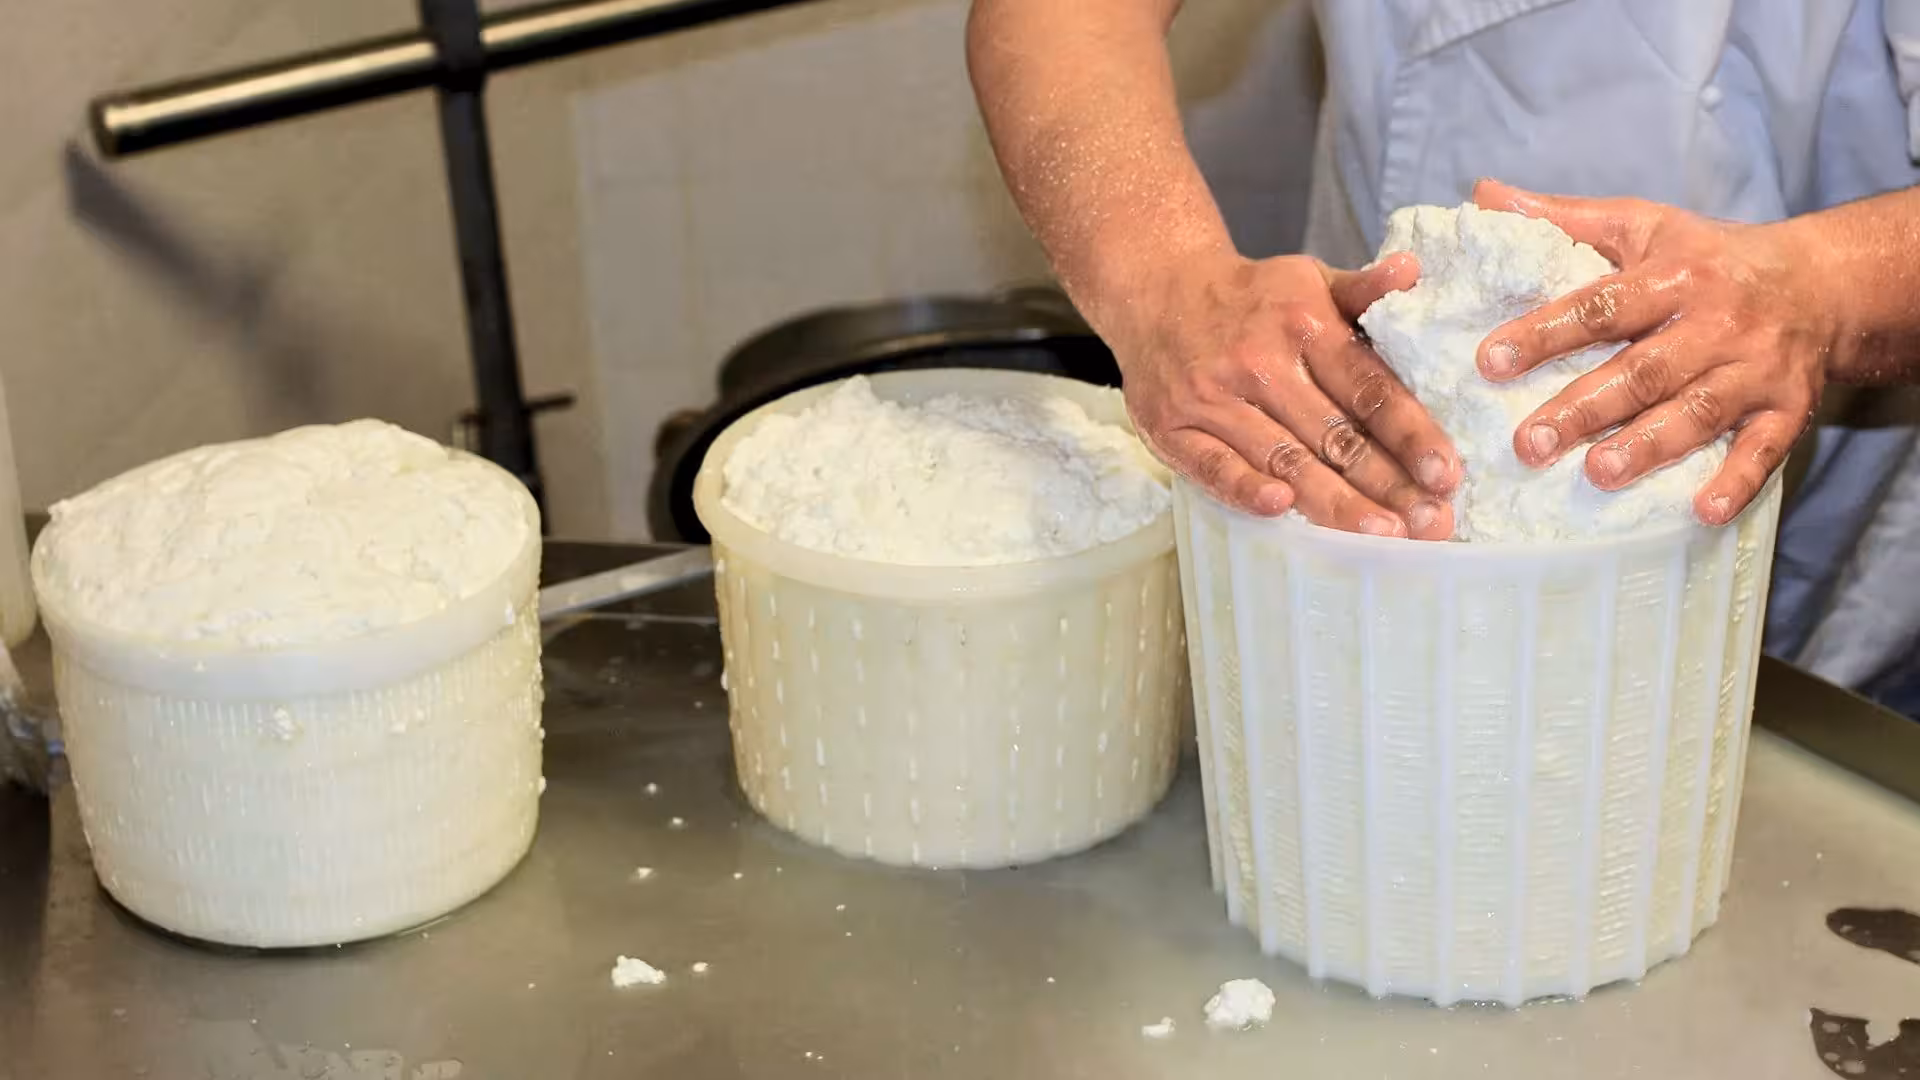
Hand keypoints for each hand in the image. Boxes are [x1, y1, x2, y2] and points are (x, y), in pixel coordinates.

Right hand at [1110, 252, 1461, 538]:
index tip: (1446, 475)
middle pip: (1334, 434)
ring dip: (1334, 501)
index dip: (1410, 433)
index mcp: (1304, 324)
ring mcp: (1212, 397)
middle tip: (1431, 524)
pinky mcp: (1172, 426)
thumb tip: (1411, 272)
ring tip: (1381, 533)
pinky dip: (1245, 488)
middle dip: (1386, 483)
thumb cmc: (1250, 296)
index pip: (1368, 388)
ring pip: (1283, 458)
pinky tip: (1282, 508)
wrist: (1156, 288)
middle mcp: (1260, 362)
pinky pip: (1213, 465)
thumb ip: (1362, 290)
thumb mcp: (1309, 279)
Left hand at [1472, 179, 1831, 525]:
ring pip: (1698, 411)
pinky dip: (1737, 481)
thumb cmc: (1706, 257)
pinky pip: (1765, 450)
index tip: (1489, 362)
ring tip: (1598, 474)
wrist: (1822, 282)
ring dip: (1649, 446)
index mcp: (1674, 275)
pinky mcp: (1790, 408)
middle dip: (1585, 408)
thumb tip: (1483, 194)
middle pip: (1644, 370)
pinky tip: (1702, 512)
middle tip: (1528, 443)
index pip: (1601, 306)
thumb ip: (1561, 219)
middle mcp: (1717, 323)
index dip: (1545, 334)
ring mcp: (1756, 369)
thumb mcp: (1640, 225)